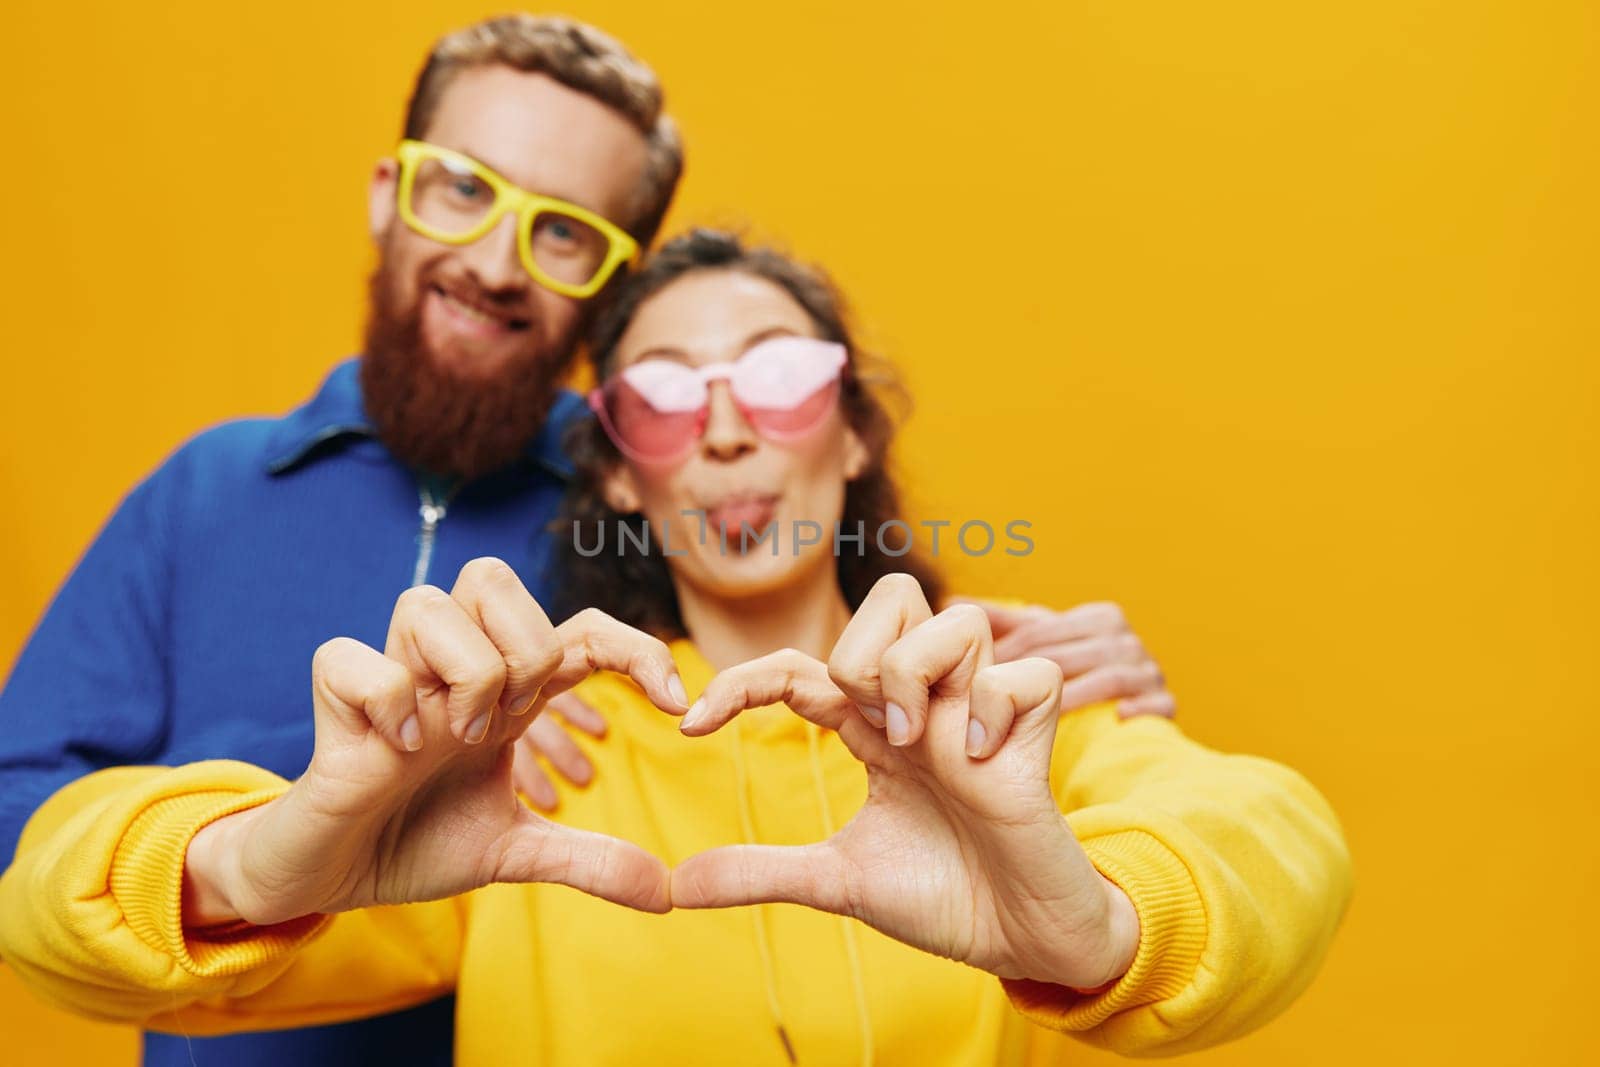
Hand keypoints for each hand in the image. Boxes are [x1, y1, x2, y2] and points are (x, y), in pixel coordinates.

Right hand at [182, 558, 688, 927]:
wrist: (336, 877)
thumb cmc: (419, 842)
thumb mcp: (516, 854)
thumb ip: (588, 861)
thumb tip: (666, 895)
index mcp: (506, 693)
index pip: (580, 629)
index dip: (636, 650)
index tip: (678, 707)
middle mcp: (453, 671)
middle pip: (492, 577)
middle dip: (523, 645)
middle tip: (512, 719)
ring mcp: (396, 679)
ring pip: (428, 603)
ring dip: (460, 674)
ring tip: (453, 739)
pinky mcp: (337, 701)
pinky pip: (354, 657)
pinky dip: (386, 700)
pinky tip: (398, 748)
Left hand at [672, 575, 1139, 989]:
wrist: (1018, 940)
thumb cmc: (941, 896)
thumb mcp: (836, 882)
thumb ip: (761, 872)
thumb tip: (678, 884)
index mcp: (876, 728)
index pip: (801, 665)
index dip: (741, 681)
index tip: (690, 725)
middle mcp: (928, 705)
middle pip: (896, 597)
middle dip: (861, 647)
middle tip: (863, 725)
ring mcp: (983, 714)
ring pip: (958, 618)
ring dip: (920, 671)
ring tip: (916, 742)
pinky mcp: (1035, 736)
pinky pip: (1025, 674)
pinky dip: (995, 706)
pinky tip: (980, 762)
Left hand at [954, 597, 1174, 718]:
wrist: (1126, 716)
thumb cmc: (1074, 674)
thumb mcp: (1042, 643)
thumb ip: (1003, 622)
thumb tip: (952, 599)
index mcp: (1096, 619)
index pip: (1043, 631)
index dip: (1009, 652)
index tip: (976, 675)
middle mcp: (1124, 640)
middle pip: (1073, 652)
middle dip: (1032, 676)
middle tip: (995, 704)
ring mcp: (1148, 671)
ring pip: (1112, 675)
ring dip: (1079, 694)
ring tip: (1048, 717)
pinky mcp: (1166, 704)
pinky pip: (1158, 702)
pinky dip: (1141, 706)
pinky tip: (1118, 717)